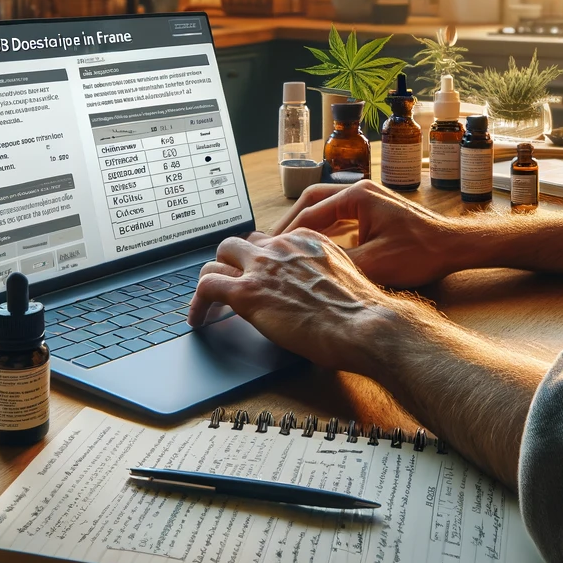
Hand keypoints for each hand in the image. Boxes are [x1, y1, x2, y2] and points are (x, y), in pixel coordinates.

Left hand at [189, 231, 418, 375]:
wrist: (365, 324)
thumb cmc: (362, 310)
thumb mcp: (343, 276)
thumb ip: (322, 272)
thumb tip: (313, 288)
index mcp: (306, 239)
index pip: (269, 241)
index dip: (259, 261)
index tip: (258, 275)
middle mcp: (282, 245)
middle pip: (239, 244)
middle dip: (231, 263)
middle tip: (230, 284)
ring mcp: (262, 266)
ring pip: (218, 259)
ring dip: (212, 279)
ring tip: (208, 301)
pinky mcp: (246, 291)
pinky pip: (207, 287)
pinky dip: (197, 303)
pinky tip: (197, 319)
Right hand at [277, 180, 475, 287]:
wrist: (454, 247)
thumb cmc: (421, 252)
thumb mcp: (374, 264)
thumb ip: (336, 264)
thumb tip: (303, 270)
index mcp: (357, 195)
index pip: (310, 210)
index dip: (287, 232)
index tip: (270, 249)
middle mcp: (360, 191)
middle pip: (313, 202)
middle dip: (291, 223)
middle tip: (271, 245)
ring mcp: (368, 200)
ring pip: (326, 210)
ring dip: (307, 227)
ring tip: (287, 248)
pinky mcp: (375, 213)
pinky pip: (340, 218)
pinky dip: (324, 231)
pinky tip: (315, 249)